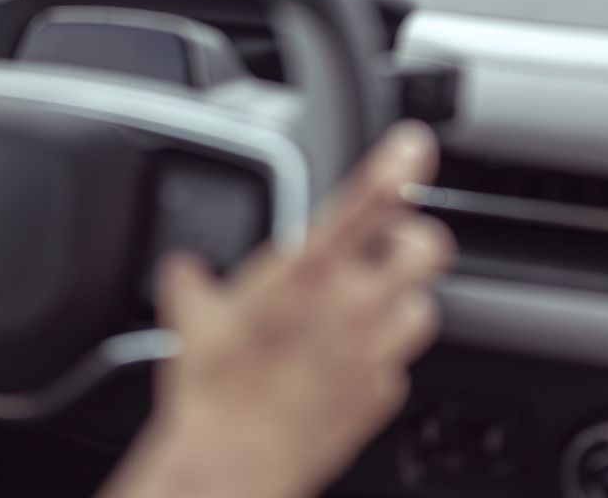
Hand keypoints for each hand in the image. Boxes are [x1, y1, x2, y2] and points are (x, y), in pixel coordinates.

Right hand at [101, 121, 454, 497]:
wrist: (235, 462)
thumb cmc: (213, 390)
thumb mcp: (191, 322)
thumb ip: (191, 284)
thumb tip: (180, 270)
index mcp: (308, 270)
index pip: (370, 199)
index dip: (401, 164)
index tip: (415, 145)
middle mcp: (353, 304)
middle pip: (426, 249)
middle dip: (415, 239)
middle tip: (392, 244)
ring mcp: (374, 350)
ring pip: (423, 306)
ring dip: (403, 300)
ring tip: (371, 306)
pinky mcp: (381, 393)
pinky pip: (398, 364)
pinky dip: (381, 357)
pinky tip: (351, 362)